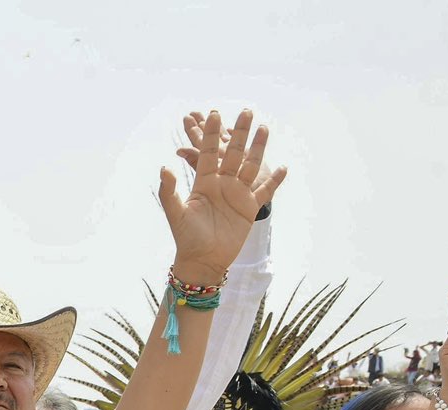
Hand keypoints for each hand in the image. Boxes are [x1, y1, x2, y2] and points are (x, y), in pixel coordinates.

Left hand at [157, 109, 285, 281]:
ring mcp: (237, 194)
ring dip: (258, 148)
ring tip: (265, 128)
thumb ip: (168, 191)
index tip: (214, 114)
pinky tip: (283, 167)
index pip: (209, 153)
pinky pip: (265, 191)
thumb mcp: (175, 213)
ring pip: (250, 166)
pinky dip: (274, 180)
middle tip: (245, 111)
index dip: (211, 135)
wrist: (202, 260)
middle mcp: (222, 184)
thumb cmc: (186, 237)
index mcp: (204, 182)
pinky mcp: (249, 208)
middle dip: (239, 133)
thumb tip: (164, 167)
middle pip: (233, 153)